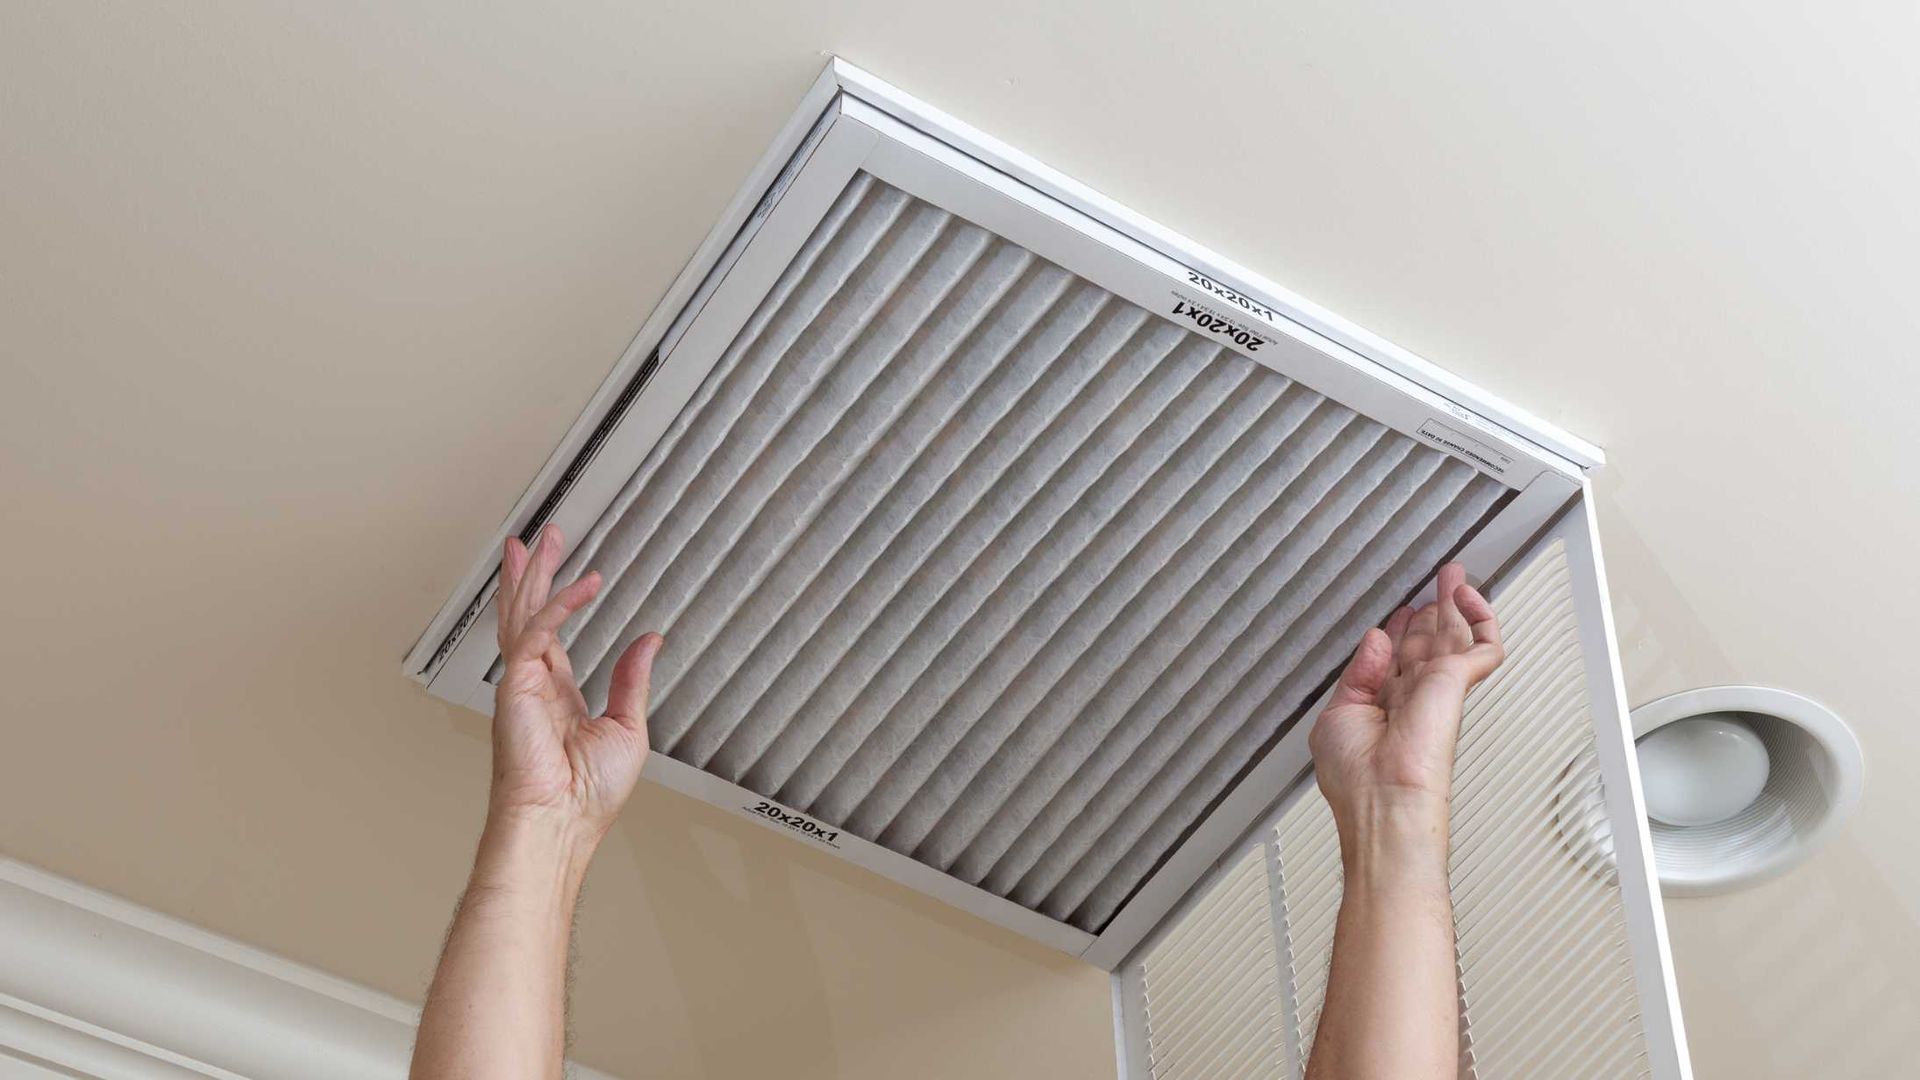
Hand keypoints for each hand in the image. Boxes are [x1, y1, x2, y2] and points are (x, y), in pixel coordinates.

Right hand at [490, 523, 663, 843]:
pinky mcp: (516, 687)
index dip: (556, 600)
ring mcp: (519, 684)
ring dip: (532, 575)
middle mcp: (532, 684)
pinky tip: (583, 585)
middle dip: (534, 573)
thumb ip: (632, 680)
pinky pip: (538, 633)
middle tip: (544, 536)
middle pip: (528, 614)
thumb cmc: (588, 795)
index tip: (568, 573)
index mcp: (554, 695)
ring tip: (540, 540)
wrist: (563, 822)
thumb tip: (649, 641)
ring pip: (522, 614)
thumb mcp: (627, 728)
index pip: (550, 635)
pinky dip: (560, 606)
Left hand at [1308, 563, 1503, 841]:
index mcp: (1383, 705)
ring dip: (1455, 603)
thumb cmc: (1356, 778)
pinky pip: (1483, 646)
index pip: (1397, 660)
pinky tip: (1468, 597)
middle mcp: (1412, 695)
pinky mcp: (1456, 684)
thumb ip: (1357, 673)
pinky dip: (1481, 619)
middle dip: (1432, 610)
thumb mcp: (1337, 714)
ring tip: (1454, 575)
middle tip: (1438, 582)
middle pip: (1427, 642)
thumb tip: (1376, 638)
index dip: (1399, 631)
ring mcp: (1437, 689)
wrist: (1381, 801)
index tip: (1400, 612)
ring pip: (1455, 637)